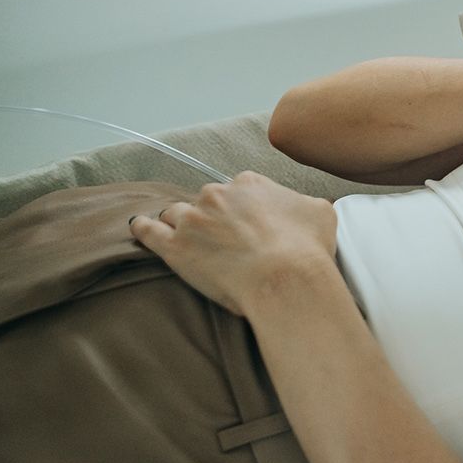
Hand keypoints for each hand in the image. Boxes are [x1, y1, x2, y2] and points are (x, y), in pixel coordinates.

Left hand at [128, 170, 339, 315]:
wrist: (286, 278)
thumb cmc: (307, 248)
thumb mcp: (321, 212)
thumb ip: (304, 202)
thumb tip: (305, 206)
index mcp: (250, 183)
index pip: (239, 189)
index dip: (243, 208)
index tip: (248, 224)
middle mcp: (217, 194)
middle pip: (207, 200)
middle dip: (213, 217)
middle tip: (225, 240)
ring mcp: (193, 219)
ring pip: (176, 213)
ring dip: (182, 224)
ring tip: (189, 240)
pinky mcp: (175, 247)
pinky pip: (148, 230)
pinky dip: (144, 228)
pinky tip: (141, 228)